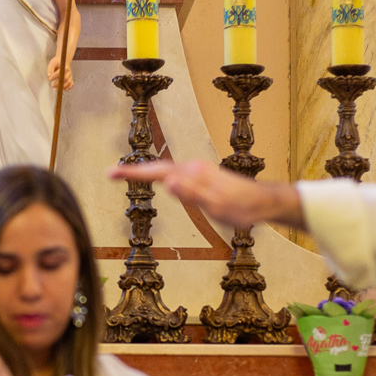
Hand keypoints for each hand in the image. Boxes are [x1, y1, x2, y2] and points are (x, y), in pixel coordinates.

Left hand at [47, 55, 72, 90]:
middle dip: (58, 83)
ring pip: (68, 82)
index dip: (54, 76)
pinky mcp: (71, 78)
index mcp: (64, 66)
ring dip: (62, 87)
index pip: (59, 72)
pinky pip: (71, 84)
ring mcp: (70, 75)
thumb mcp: (52, 63)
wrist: (63, 61)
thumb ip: (50, 69)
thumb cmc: (57, 62)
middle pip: (65, 78)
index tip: (49, 79)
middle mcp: (69, 71)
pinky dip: (68, 87)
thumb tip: (49, 76)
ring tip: (57, 89)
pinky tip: (64, 89)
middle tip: (52, 86)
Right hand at [108, 159, 304, 229]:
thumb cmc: (241, 208)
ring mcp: (199, 171)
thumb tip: (167, 183)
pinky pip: (175, 173)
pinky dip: (160, 175)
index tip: (111, 173)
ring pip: (166, 169)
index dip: (132, 173)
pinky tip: (159, 180)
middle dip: (134, 171)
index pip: (156, 172)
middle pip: (158, 168)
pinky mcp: (204, 176)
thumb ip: (191, 194)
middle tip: (111, 174)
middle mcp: (194, 168)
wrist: (264, 202)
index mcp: (193, 174)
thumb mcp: (216, 206)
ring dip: (146, 171)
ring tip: (128, 175)